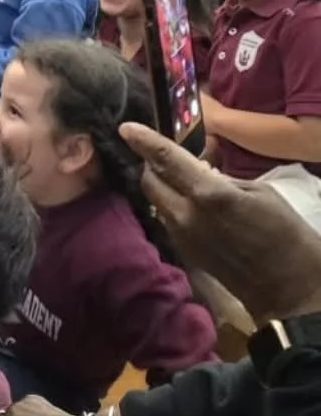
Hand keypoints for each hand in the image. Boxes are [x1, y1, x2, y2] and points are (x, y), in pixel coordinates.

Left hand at [121, 120, 320, 321]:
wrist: (288, 287)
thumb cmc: (285, 233)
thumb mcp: (259, 192)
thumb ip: (220, 178)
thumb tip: (198, 170)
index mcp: (208, 194)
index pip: (166, 160)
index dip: (143, 141)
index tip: (126, 128)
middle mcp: (185, 215)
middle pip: (150, 181)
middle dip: (152, 164)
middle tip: (165, 155)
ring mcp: (181, 235)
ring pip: (155, 200)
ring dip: (161, 185)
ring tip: (180, 178)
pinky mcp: (183, 251)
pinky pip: (167, 218)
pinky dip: (171, 205)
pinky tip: (190, 204)